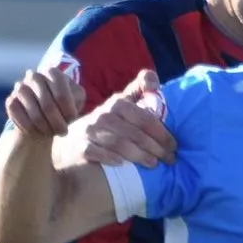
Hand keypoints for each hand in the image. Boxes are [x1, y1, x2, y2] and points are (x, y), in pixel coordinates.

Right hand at [4, 66, 86, 137]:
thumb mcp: (76, 100)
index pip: (62, 96)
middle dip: (58, 124)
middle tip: (63, 132)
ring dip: (46, 129)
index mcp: (52, 72)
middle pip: (48, 106)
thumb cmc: (63, 107)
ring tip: (52, 132)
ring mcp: (20, 87)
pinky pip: (21, 120)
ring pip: (35, 115)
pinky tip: (38, 131)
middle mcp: (34, 76)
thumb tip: (73, 103)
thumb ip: (77, 98)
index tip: (72, 120)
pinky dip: (32, 130)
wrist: (43, 117)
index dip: (69, 112)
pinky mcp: (11, 101)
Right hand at [56, 88, 177, 167]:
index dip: (162, 132)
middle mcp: (104, 116)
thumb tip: (152, 76)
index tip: (174, 145)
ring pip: (121, 144)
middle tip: (170, 159)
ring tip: (154, 164)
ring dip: (140, 156)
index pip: (145, 118)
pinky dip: (112, 159)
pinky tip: (123, 165)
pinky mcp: (81, 148)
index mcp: (117, 104)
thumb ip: (137, 91)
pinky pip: (99, 153)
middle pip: (136, 133)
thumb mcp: (119, 106)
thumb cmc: (103, 126)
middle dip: (156, 147)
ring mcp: (91, 132)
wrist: (68, 145)